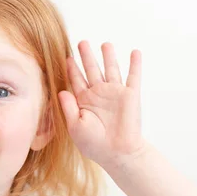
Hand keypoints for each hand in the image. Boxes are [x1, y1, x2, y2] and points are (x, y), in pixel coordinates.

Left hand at [58, 41, 146, 168]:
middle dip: (87, 56)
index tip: (67, 57)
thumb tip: (61, 90)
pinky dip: (135, 64)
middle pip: (92, 70)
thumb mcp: (75, 126)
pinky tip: (135, 52)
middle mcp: (99, 95)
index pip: (76, 80)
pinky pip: (133, 77)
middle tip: (82, 42)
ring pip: (111, 69)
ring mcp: (115, 94)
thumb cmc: (94, 144)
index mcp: (84, 101)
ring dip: (109, 56)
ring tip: (105, 44)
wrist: (117, 153)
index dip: (72, 69)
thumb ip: (68, 108)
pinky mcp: (130, 96)